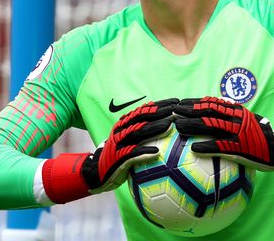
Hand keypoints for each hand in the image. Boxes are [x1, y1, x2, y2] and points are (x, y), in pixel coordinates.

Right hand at [42, 98, 177, 202]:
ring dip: (154, 128)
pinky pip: (132, 154)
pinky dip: (144, 152)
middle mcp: (121, 130)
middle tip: (176, 109)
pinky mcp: (117, 158)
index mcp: (125, 124)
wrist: (97, 172)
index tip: (176, 101)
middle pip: (142, 117)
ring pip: (138, 132)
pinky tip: (157, 152)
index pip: (144, 110)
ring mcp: (118, 143)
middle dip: (160, 112)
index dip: (160, 104)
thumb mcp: (129, 140)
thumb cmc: (118, 156)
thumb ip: (143, 132)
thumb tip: (167, 125)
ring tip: (169, 125)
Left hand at [173, 97, 273, 170]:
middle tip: (172, 111)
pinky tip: (194, 148)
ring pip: (212, 126)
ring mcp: (239, 132)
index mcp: (236, 110)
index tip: (179, 102)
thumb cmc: (260, 136)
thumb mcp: (246, 120)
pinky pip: (221, 146)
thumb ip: (230, 116)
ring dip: (193, 125)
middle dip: (189, 110)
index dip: (194, 102)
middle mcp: (236, 118)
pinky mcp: (242, 148)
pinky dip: (207, 146)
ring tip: (178, 126)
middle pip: (208, 111)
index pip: (211, 103)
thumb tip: (210, 114)